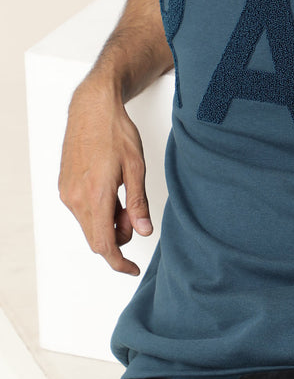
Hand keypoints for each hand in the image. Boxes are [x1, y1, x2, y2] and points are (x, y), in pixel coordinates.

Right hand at [58, 79, 152, 275]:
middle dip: (119, 237)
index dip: (119, 262)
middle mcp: (75, 198)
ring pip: (89, 225)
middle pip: (96, 238)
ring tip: (124, 195)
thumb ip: (138, 202)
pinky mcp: (64, 187)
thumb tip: (144, 231)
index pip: (104, 244)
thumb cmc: (116, 133)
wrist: (91, 109)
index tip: (132, 270)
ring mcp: (67, 193)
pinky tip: (111, 191)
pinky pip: (82, 212)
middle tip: (135, 214)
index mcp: (96, 196)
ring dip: (109, 223)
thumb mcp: (136, 167)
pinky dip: (99, 211)